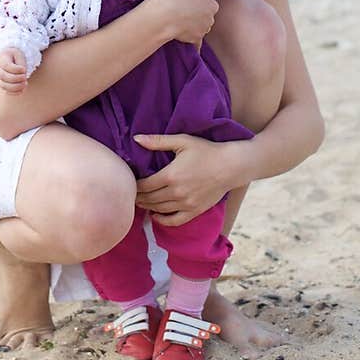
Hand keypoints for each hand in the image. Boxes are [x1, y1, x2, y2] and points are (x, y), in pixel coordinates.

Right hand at [0, 47, 27, 94]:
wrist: (9, 58)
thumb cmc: (15, 56)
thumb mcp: (19, 55)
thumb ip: (21, 64)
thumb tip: (23, 76)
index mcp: (1, 58)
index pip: (6, 65)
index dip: (16, 69)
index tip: (24, 69)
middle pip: (3, 76)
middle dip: (16, 78)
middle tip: (25, 77)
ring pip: (4, 85)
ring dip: (16, 86)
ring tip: (25, 84)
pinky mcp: (2, 84)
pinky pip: (6, 91)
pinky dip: (14, 92)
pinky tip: (22, 89)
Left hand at [133, 134, 250, 226]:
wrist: (231, 165)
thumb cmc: (206, 151)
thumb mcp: (182, 141)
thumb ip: (157, 141)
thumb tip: (136, 139)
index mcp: (170, 175)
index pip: (144, 186)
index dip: (134, 185)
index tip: (128, 183)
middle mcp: (176, 193)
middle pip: (149, 199)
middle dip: (138, 197)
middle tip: (130, 193)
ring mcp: (186, 204)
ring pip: (159, 209)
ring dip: (147, 206)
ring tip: (140, 202)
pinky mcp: (194, 211)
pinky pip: (174, 220)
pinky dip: (162, 220)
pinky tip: (156, 215)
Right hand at [149, 0, 218, 49]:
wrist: (162, 17)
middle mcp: (212, 9)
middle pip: (207, 6)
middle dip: (199, 5)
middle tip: (183, 4)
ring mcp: (206, 25)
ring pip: (203, 20)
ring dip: (195, 19)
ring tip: (180, 16)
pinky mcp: (197, 37)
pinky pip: (196, 36)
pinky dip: (191, 35)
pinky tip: (184, 33)